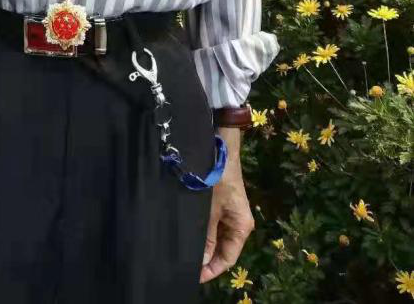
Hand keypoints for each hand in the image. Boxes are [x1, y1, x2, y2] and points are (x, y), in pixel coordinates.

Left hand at [199, 127, 254, 283]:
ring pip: (218, 239)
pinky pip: (215, 227)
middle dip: (207, 260)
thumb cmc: (218, 179)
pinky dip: (204, 234)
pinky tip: (190, 237)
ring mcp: (231, 215)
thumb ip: (207, 236)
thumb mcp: (210, 210)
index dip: (212, 270)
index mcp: (242, 227)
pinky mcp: (223, 207)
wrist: (221, 150)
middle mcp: (239, 224)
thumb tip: (203, 261)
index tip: (195, 277)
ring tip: (185, 254)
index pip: (228, 258)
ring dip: (204, 247)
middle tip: (186, 267)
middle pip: (224, 250)